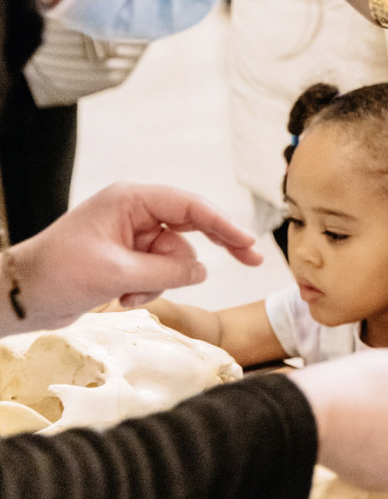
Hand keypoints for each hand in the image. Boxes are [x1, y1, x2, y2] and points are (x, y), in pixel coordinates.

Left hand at [7, 183, 261, 330]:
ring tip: (128, 294)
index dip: (225, 225)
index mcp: (131, 201)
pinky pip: (159, 274)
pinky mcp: (129, 258)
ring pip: (175, 260)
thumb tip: (202, 273)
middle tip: (252, 261)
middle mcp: (136, 213)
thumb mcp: (118, 274)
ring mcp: (133, 236)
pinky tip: (122, 298)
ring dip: (159, 284)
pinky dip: (147, 290)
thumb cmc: (58, 274)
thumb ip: (167, 272)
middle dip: (212, 250)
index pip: (192, 207)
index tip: (250, 244)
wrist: (21, 296)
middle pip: (192, 229)